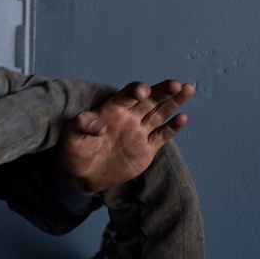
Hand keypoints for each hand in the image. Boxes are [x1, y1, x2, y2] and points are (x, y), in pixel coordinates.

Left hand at [58, 80, 194, 193]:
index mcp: (111, 109)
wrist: (82, 174)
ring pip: (160, 113)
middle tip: (176, 84)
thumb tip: (98, 124)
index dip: (135, 91)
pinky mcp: (146, 149)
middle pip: (149, 100)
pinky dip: (172, 128)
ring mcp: (139, 132)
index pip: (126, 95)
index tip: (142, 91)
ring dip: (174, 102)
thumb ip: (81, 125)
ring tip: (188, 89)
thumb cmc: (74, 150)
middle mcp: (129, 117)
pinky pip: (161, 136)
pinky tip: (182, 118)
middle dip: (162, 91)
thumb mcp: (71, 136)